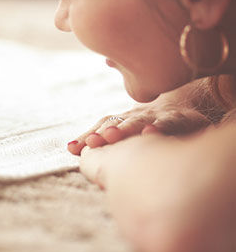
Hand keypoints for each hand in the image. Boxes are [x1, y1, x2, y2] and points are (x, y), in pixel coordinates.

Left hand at [67, 104, 210, 155]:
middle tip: (92, 142)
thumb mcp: (126, 132)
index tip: (72, 147)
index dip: (88, 136)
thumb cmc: (147, 123)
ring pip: (138, 121)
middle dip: (103, 132)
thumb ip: (101, 139)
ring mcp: (156, 116)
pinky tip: (150, 133)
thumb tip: (70, 147)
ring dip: (125, 128)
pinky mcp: (179, 119)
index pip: (102, 127)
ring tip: (111, 135)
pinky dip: (159, 126)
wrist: (181, 104)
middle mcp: (135, 117)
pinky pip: (169, 122)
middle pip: (116, 123)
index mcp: (122, 121)